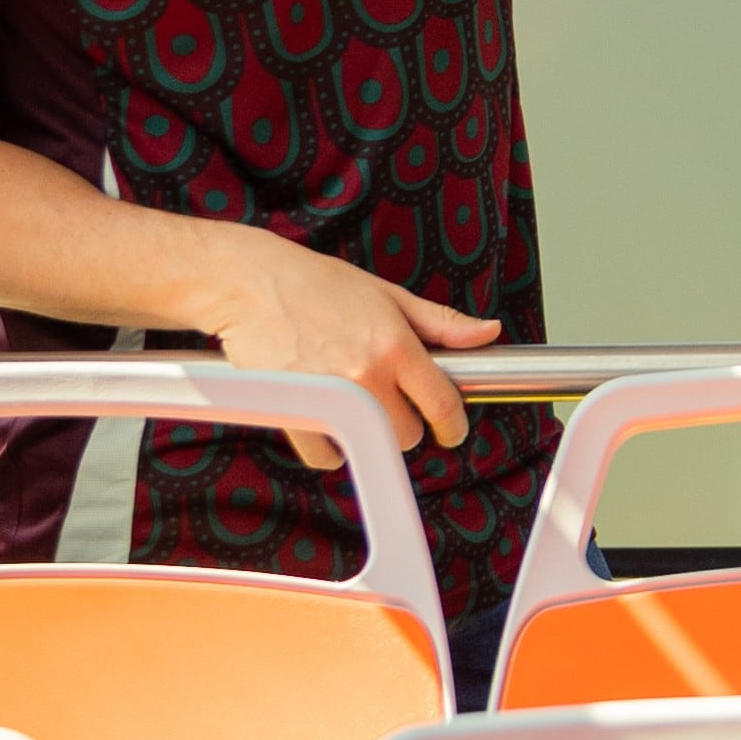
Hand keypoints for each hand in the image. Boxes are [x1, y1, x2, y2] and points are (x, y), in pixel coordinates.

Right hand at [193, 226, 503, 468]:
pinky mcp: (294, 412)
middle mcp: (367, 374)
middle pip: (408, 434)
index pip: (443, 404)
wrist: (251, 283)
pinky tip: (327, 419)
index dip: (454, 426)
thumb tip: (489, 333)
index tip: (452, 430)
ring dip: (370, 434)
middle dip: (406, 423)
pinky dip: (329, 447)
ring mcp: (330, 397)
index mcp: (396, 345)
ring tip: (356, 403)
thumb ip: (441, 322)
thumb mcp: (388, 295)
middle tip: (390, 400)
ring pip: (371, 446)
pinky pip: (326, 456)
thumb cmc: (318, 284)